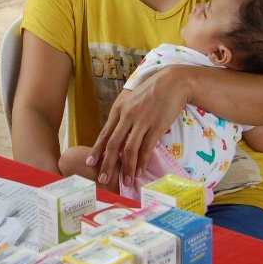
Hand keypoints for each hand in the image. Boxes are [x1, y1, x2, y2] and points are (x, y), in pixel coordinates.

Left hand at [86, 65, 189, 186]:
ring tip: (126, 181)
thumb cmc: (151, 92)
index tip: (89, 164)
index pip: (104, 134)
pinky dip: (143, 162)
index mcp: (118, 109)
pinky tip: (140, 171)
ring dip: (127, 168)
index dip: (97, 150)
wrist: (173, 82)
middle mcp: (127, 116)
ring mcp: (142, 121)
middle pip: (113, 144)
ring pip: (130, 149)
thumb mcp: (132, 100)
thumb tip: (117, 135)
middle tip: (102, 180)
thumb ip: (123, 116)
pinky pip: (147, 148)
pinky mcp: (156, 126)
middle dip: (107, 164)